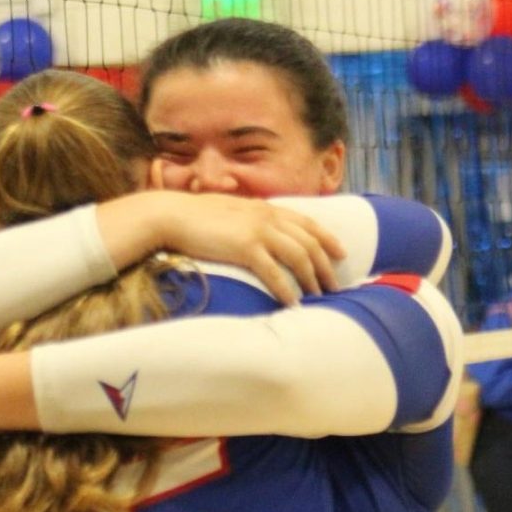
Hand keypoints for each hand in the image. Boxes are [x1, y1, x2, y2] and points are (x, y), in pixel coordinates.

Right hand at [104, 188, 345, 304]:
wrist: (171, 215)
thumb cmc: (195, 217)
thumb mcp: (230, 213)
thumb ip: (249, 221)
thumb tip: (259, 238)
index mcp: (265, 208)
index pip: (306, 222)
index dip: (327, 237)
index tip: (340, 252)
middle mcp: (267, 217)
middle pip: (309, 242)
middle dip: (325, 265)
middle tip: (334, 286)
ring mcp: (257, 231)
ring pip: (298, 256)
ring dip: (311, 279)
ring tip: (318, 297)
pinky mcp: (245, 247)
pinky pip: (274, 272)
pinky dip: (286, 289)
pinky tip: (293, 303)